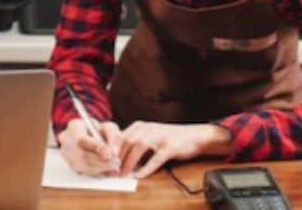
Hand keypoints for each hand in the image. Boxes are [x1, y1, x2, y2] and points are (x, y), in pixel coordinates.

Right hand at [57, 119, 122, 176]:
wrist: (86, 136)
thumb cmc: (98, 131)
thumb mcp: (108, 128)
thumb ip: (114, 137)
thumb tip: (114, 153)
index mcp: (74, 127)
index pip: (82, 140)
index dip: (96, 148)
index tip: (109, 154)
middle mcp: (66, 141)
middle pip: (83, 156)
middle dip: (102, 161)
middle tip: (116, 162)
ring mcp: (67, 155)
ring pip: (84, 166)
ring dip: (101, 168)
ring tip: (114, 166)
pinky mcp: (71, 165)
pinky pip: (85, 172)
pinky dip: (98, 172)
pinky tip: (107, 169)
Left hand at [118, 122, 232, 178]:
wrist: (194, 136)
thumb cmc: (170, 138)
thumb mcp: (151, 135)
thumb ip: (136, 141)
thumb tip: (120, 156)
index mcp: (142, 125)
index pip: (122, 135)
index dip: (113, 148)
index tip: (107, 160)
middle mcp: (150, 129)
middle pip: (128, 141)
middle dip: (119, 157)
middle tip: (114, 170)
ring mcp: (160, 137)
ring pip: (139, 147)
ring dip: (129, 162)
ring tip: (124, 174)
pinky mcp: (170, 147)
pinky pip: (156, 159)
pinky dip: (147, 168)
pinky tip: (140, 176)